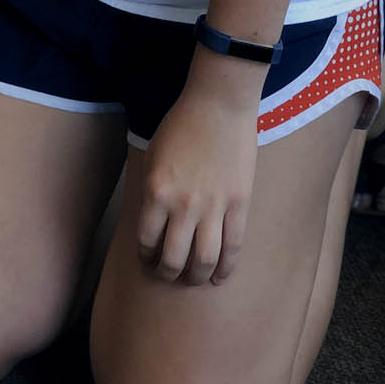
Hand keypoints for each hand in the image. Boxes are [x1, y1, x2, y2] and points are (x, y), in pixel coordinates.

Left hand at [135, 74, 258, 287]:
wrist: (219, 104)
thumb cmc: (181, 124)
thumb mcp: (153, 155)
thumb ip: (153, 191)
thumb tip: (155, 224)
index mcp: (156, 191)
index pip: (147, 241)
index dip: (146, 257)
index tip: (148, 260)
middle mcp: (183, 205)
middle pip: (173, 260)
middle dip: (167, 274)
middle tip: (167, 275)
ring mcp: (213, 207)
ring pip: (204, 261)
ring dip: (195, 278)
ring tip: (192, 279)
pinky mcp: (238, 205)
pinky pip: (233, 247)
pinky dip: (225, 269)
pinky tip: (218, 278)